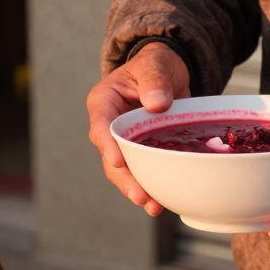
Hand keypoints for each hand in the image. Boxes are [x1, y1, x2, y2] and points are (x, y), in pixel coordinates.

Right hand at [87, 42, 190, 214]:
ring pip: (124, 171)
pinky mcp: (140, 152)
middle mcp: (109, 126)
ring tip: (153, 206)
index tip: (117, 162)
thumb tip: (156, 103)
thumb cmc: (156, 64)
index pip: (101, 126)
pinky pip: (142, 172)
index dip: (108, 145)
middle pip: (110, 157)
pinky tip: (162, 203)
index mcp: (104, 102)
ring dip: (136, 190)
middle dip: (124, 179)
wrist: (168, 71)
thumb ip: (154, 80)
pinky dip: (151, 187)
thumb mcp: (155, 65)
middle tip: (140, 196)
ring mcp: (124, 142)